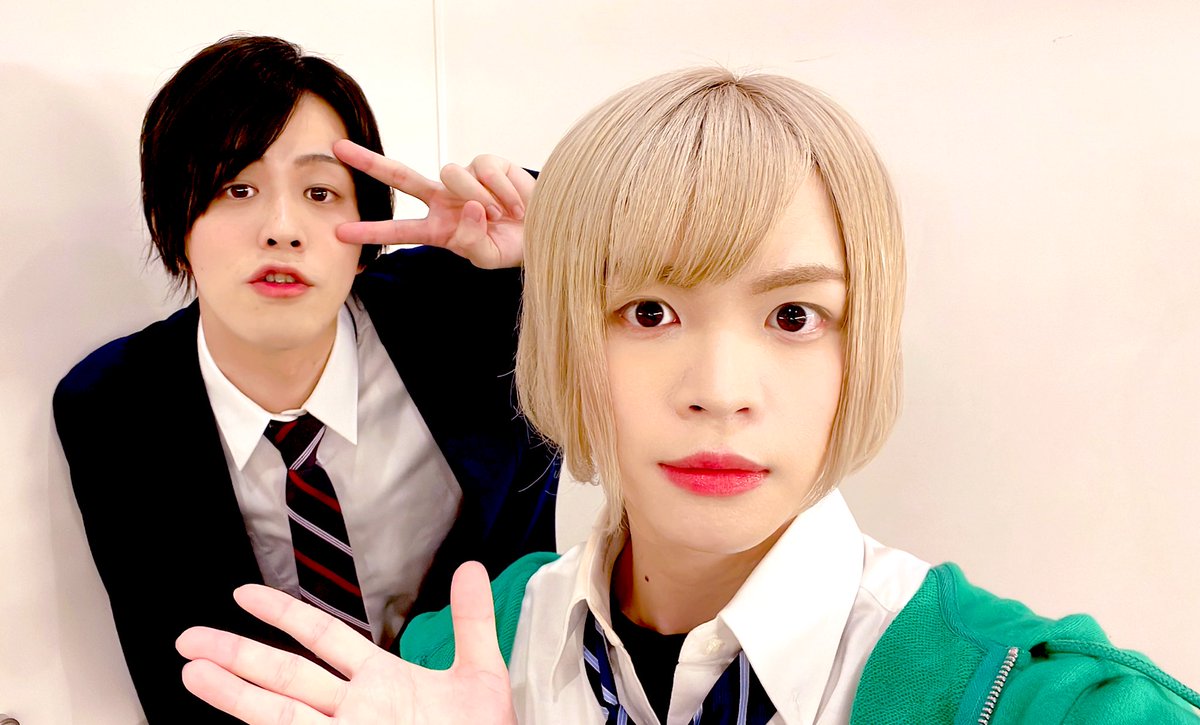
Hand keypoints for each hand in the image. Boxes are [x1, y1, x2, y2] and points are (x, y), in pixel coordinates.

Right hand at [176, 562, 515, 724]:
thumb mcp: (481, 674)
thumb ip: (473, 621)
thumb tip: (470, 568)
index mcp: (382, 681)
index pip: (321, 638)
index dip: (283, 615)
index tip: (244, 595)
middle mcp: (356, 710)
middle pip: (283, 675)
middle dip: (236, 655)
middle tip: (189, 639)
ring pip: (278, 714)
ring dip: (234, 695)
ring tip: (191, 673)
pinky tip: (238, 721)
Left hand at [334, 139, 532, 268]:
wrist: (544, 230)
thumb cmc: (512, 246)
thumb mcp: (488, 257)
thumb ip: (472, 240)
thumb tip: (471, 207)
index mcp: (439, 227)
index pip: (399, 230)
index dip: (371, 231)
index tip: (340, 232)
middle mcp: (444, 199)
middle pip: (401, 177)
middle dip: (369, 163)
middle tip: (338, 148)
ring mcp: (464, 179)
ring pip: (452, 175)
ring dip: (481, 197)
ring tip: (504, 215)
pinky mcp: (488, 163)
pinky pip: (486, 170)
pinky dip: (504, 190)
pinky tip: (518, 203)